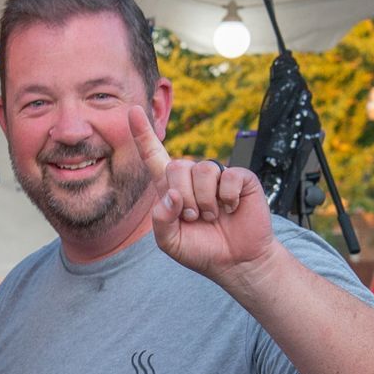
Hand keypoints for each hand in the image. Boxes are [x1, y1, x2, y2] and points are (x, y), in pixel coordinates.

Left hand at [130, 104, 275, 281]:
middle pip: (177, 166)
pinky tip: (232, 209)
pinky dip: (228, 198)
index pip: (153, 155)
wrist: (235, 262)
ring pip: (202, 170)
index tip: (132, 111)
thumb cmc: (201, 250)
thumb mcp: (170, 241)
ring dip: (205, 200)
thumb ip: (161, 220)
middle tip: (195, 218)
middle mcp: (192, 177)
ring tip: (212, 216)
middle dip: (184, 197)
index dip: (142, 134)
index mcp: (171, 188)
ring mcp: (217, 176)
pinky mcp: (241, 178)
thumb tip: (172, 195)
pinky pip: (229, 176)